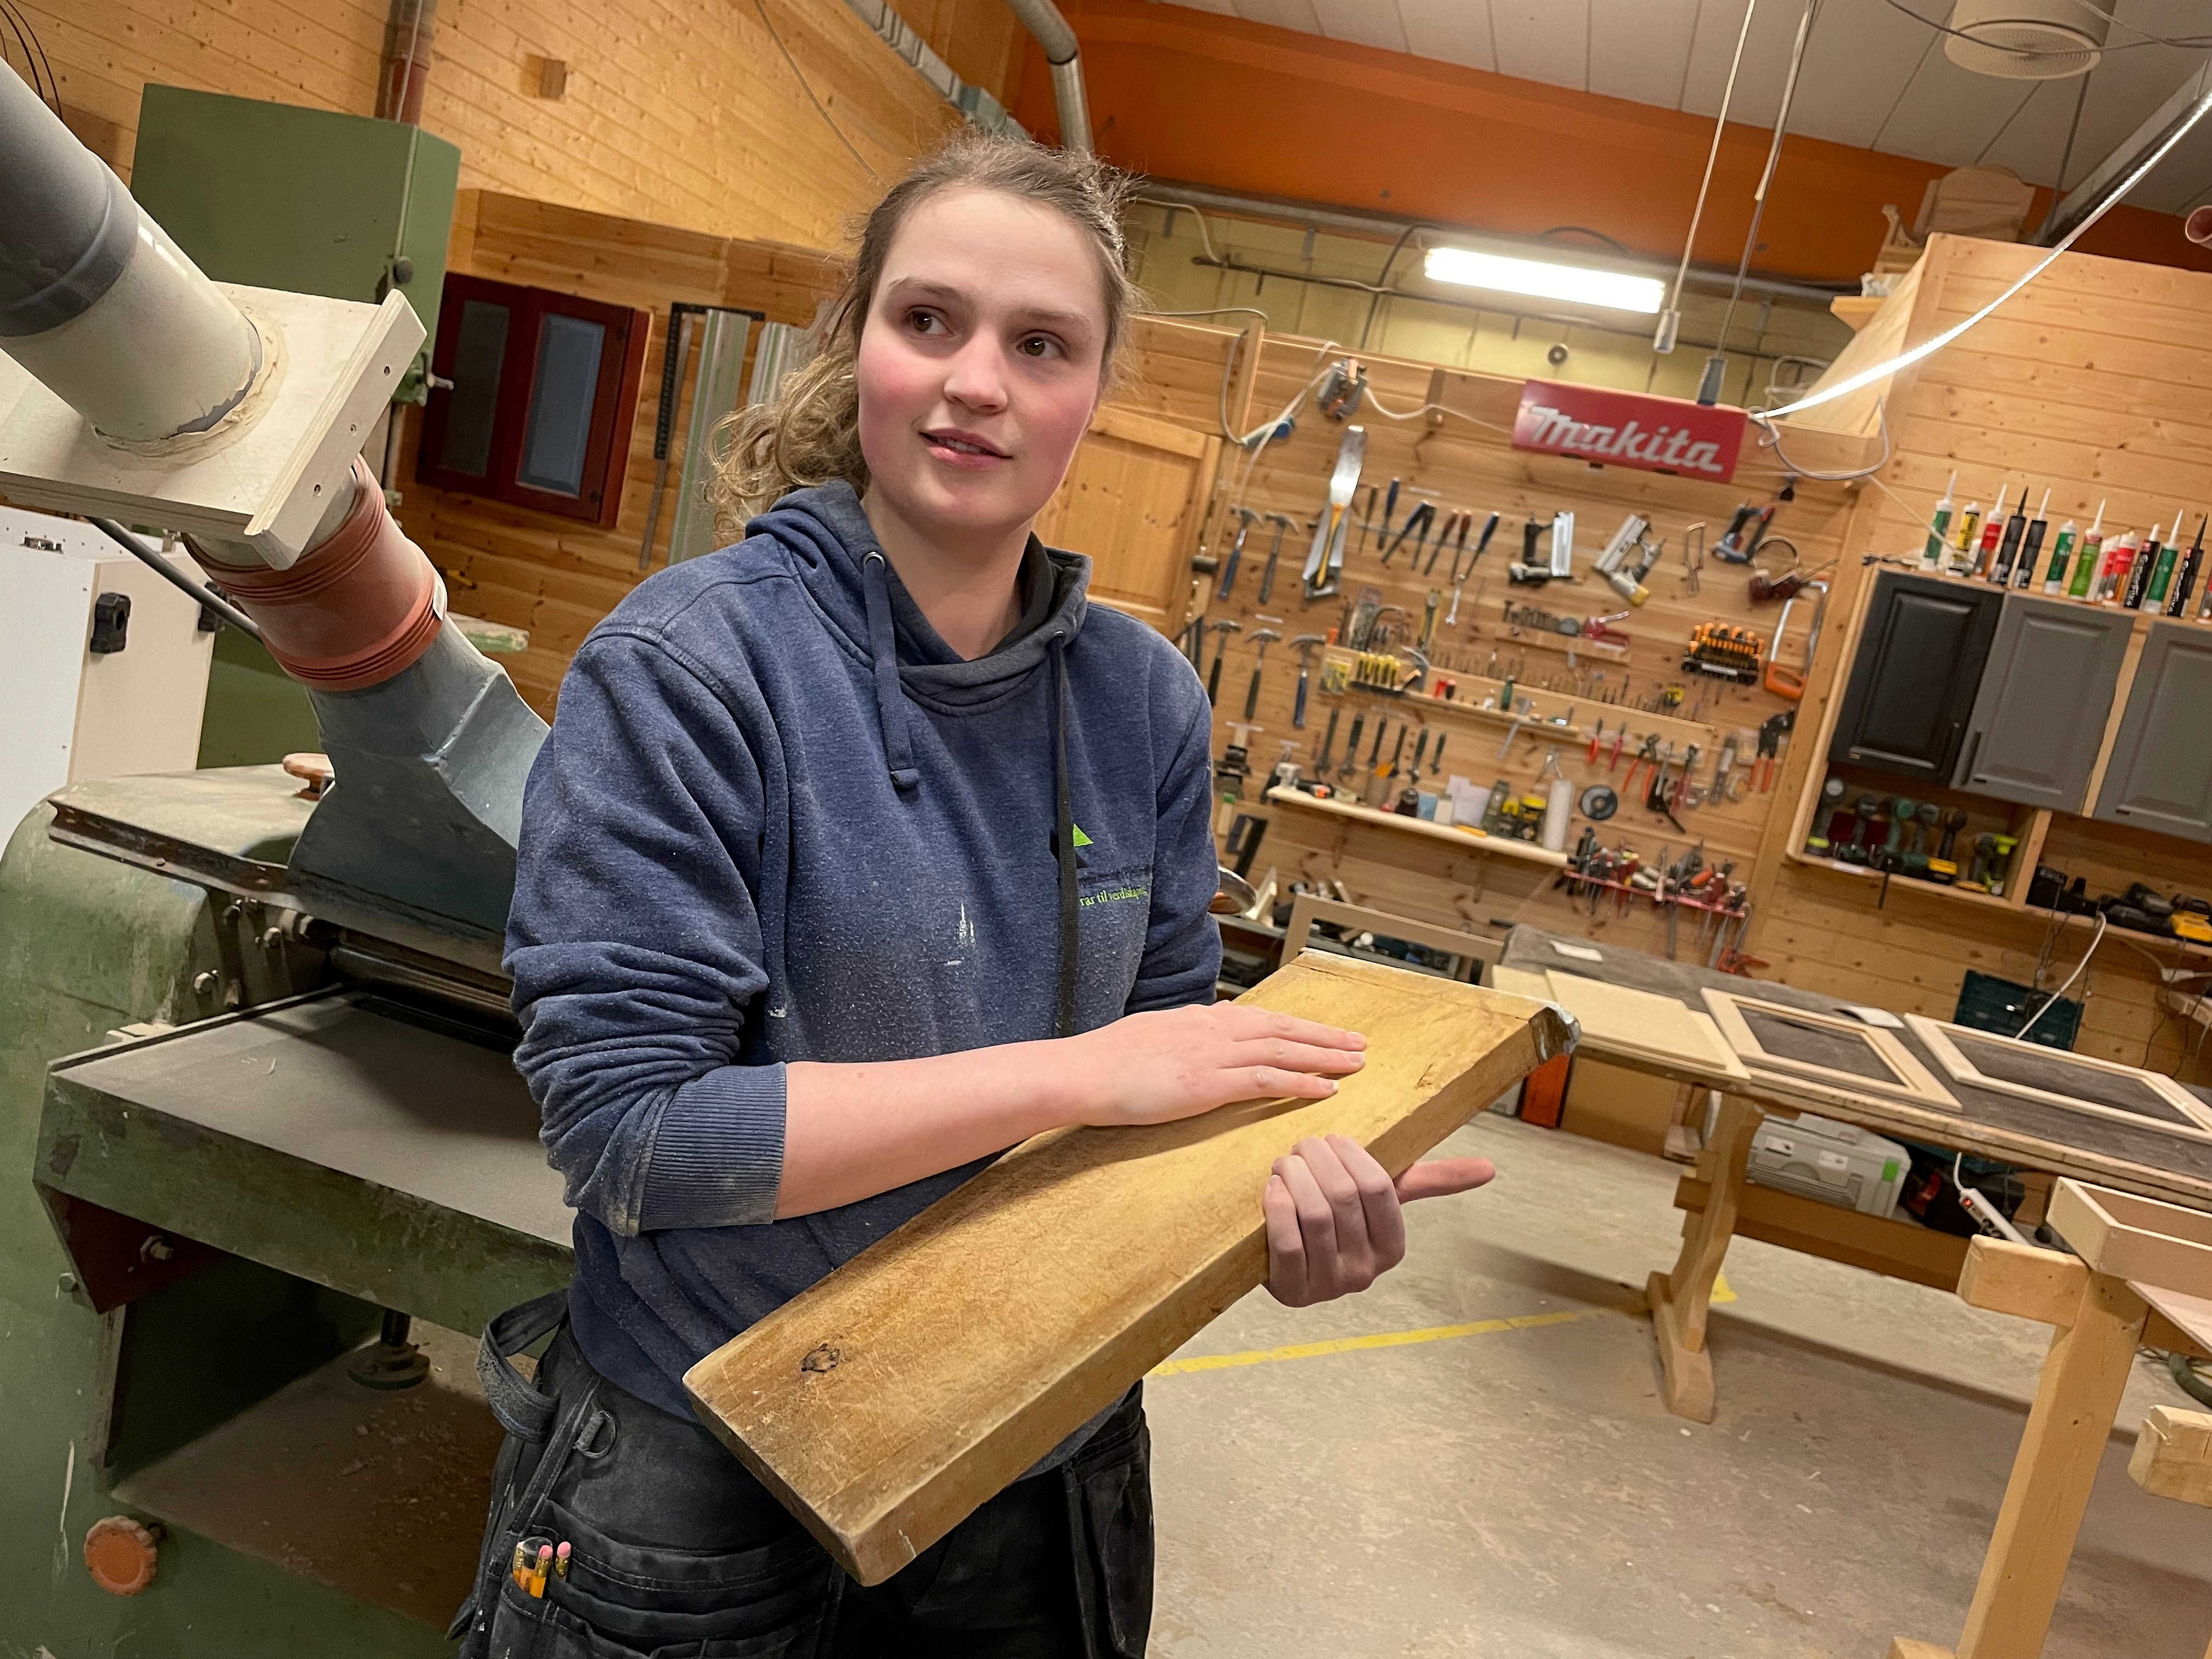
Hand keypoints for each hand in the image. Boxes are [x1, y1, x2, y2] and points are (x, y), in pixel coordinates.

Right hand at [1064, 1003, 1365, 1127]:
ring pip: (1284, 1050)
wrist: (1080, 1072)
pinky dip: (1302, 1082)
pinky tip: (1327, 1088)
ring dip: (1325, 1056)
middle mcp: (1213, 1030)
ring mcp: (1213, 1055)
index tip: (1323, 1031)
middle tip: (1360, 1042)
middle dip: (1324, 1036)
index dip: (1297, 1025)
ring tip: (1357, 1062)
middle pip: (1283, 1029)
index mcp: (1199, 1020)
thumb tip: (1202, 1034)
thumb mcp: (1151, 1036)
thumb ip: (1183, 1035)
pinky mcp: (1209, 1084)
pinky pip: (1267, 1080)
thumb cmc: (1105, 1061)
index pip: (1260, 1019)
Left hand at [1263, 1133, 1495, 1306]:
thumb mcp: (1381, 1199)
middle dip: (1317, 1160)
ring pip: (1313, 1214)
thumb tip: (1490, 1168)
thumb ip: (1431, 1181)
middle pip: (1342, 1197)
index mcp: (1392, 1247)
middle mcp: (1366, 1272)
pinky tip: (1272, 1188)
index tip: (1334, 1140)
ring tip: (1286, 1163)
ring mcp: (1329, 1286)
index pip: (1378, 1188)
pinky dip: (1277, 1205)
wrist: (1286, 1260)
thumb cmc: (1339, 1219)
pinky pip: (1286, 1240)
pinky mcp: (1292, 1292)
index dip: (1352, 1156)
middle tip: (1303, 1146)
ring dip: (1294, 1176)